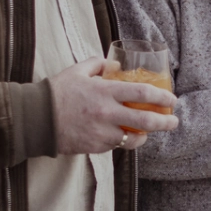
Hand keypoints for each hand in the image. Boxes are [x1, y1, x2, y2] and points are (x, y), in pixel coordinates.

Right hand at [47, 58, 178, 153]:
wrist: (36, 119)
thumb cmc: (56, 92)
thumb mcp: (77, 71)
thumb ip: (98, 63)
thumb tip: (115, 64)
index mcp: (105, 92)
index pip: (141, 93)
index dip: (161, 97)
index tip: (172, 99)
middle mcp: (107, 113)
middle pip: (146, 121)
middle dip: (165, 122)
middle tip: (174, 121)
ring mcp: (102, 133)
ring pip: (134, 138)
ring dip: (146, 135)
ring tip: (150, 131)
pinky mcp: (95, 147)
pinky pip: (117, 145)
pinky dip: (125, 141)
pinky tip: (128, 136)